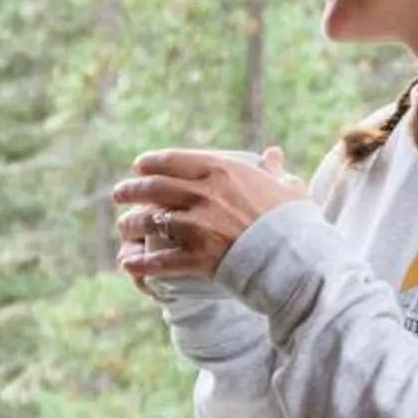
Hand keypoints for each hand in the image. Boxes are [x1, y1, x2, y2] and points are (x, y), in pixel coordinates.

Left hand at [113, 146, 303, 286]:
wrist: (298, 258)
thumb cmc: (296, 222)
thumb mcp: (286, 189)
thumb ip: (273, 171)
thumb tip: (274, 153)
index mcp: (222, 171)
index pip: (174, 160)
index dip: (150, 163)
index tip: (138, 166)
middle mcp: (204, 194)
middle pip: (154, 188)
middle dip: (131, 190)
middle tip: (118, 194)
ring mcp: (198, 226)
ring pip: (151, 221)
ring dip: (131, 223)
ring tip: (123, 226)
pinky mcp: (197, 258)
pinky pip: (160, 260)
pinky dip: (141, 263)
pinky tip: (128, 264)